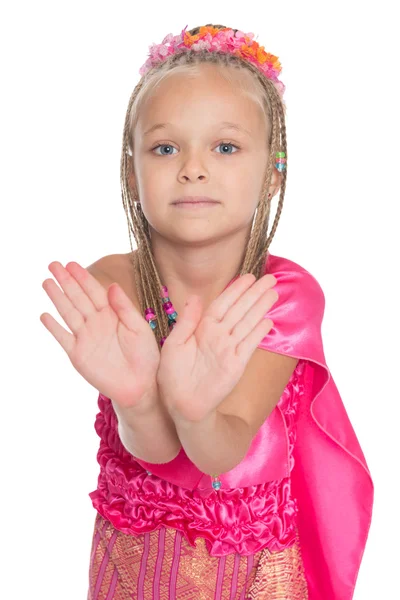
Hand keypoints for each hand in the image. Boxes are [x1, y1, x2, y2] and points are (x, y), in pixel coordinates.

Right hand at [40, 261, 159, 410]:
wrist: (141, 385)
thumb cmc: (145, 356)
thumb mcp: (139, 328)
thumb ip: (124, 308)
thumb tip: (112, 285)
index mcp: (112, 314)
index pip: (94, 291)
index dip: (83, 278)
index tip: (72, 264)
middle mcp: (96, 323)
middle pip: (78, 298)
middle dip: (66, 281)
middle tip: (53, 265)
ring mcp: (86, 338)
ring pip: (68, 313)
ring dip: (57, 298)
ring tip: (46, 282)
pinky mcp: (78, 355)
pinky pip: (63, 338)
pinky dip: (54, 328)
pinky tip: (45, 315)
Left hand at [156, 273, 277, 422]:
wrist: (181, 403)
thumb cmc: (172, 374)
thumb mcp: (174, 344)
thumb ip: (186, 321)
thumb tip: (195, 297)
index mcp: (202, 328)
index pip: (222, 304)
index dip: (235, 290)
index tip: (248, 276)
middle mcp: (218, 335)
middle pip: (240, 309)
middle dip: (254, 293)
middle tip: (270, 278)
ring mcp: (229, 349)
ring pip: (247, 323)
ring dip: (260, 308)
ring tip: (273, 293)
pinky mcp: (236, 364)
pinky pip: (249, 345)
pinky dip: (258, 333)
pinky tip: (268, 321)